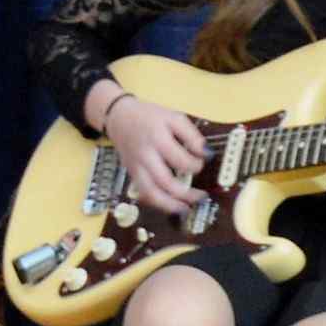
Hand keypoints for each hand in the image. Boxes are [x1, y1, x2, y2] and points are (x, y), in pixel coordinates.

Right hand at [101, 91, 210, 216]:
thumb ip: (192, 135)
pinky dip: (157, 202)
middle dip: (185, 194)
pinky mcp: (132, 174)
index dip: (197, 164)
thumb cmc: (149, 117)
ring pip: (150, 193)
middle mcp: (145, 156)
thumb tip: (206, 154)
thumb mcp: (174, 117)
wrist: (119, 117)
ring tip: (185, 209)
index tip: (204, 161)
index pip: (181, 160)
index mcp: (158, 139)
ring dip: (169, 205)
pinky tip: (170, 205)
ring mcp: (136, 167)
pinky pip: (144, 193)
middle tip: (201, 196)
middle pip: (164, 182)